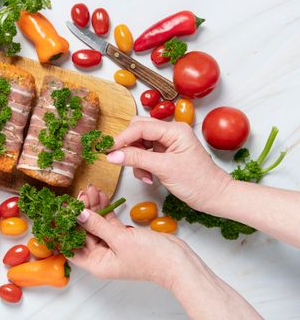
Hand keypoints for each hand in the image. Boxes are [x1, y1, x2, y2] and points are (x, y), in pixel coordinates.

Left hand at [70, 185, 186, 286]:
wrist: (178, 262)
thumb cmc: (152, 259)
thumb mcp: (120, 239)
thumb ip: (98, 225)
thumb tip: (79, 214)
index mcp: (97, 263)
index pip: (72, 247)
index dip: (65, 229)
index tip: (61, 210)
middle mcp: (102, 256)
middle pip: (83, 232)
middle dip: (80, 212)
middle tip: (80, 194)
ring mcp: (112, 245)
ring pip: (96, 223)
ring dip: (93, 207)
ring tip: (90, 189)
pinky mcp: (123, 236)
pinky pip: (108, 221)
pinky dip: (105, 209)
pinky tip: (100, 196)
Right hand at [106, 116, 231, 211]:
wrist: (214, 197)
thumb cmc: (197, 182)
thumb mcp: (164, 169)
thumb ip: (137, 159)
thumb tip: (113, 155)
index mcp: (174, 130)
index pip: (140, 127)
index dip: (122, 138)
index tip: (108, 150)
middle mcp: (170, 132)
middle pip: (138, 130)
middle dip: (129, 147)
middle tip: (122, 162)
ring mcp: (168, 143)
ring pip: (139, 143)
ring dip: (135, 159)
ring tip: (145, 175)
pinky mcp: (165, 153)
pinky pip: (145, 154)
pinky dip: (142, 166)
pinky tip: (149, 177)